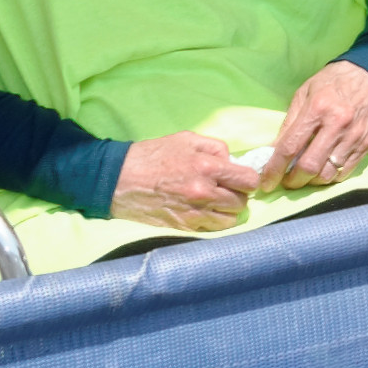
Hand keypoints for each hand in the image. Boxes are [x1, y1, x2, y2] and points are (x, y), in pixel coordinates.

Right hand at [111, 130, 259, 229]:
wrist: (119, 180)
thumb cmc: (153, 155)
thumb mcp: (186, 138)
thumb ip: (215, 147)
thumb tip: (231, 161)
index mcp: (206, 167)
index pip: (248, 180)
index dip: (247, 179)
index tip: (240, 178)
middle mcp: (203, 193)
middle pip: (241, 202)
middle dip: (238, 194)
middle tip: (227, 189)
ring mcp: (193, 213)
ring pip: (230, 220)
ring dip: (228, 211)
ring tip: (217, 202)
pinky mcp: (183, 227)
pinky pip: (212, 229)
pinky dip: (214, 222)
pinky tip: (205, 212)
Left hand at [259, 62, 367, 190]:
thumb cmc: (333, 82)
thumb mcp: (304, 93)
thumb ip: (289, 123)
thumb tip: (274, 151)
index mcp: (317, 108)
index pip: (290, 147)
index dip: (274, 169)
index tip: (266, 182)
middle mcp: (336, 124)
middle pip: (309, 166)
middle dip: (293, 181)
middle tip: (286, 181)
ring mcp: (353, 136)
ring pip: (327, 174)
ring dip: (311, 181)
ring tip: (305, 176)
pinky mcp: (366, 144)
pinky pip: (345, 172)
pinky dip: (330, 177)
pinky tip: (323, 170)